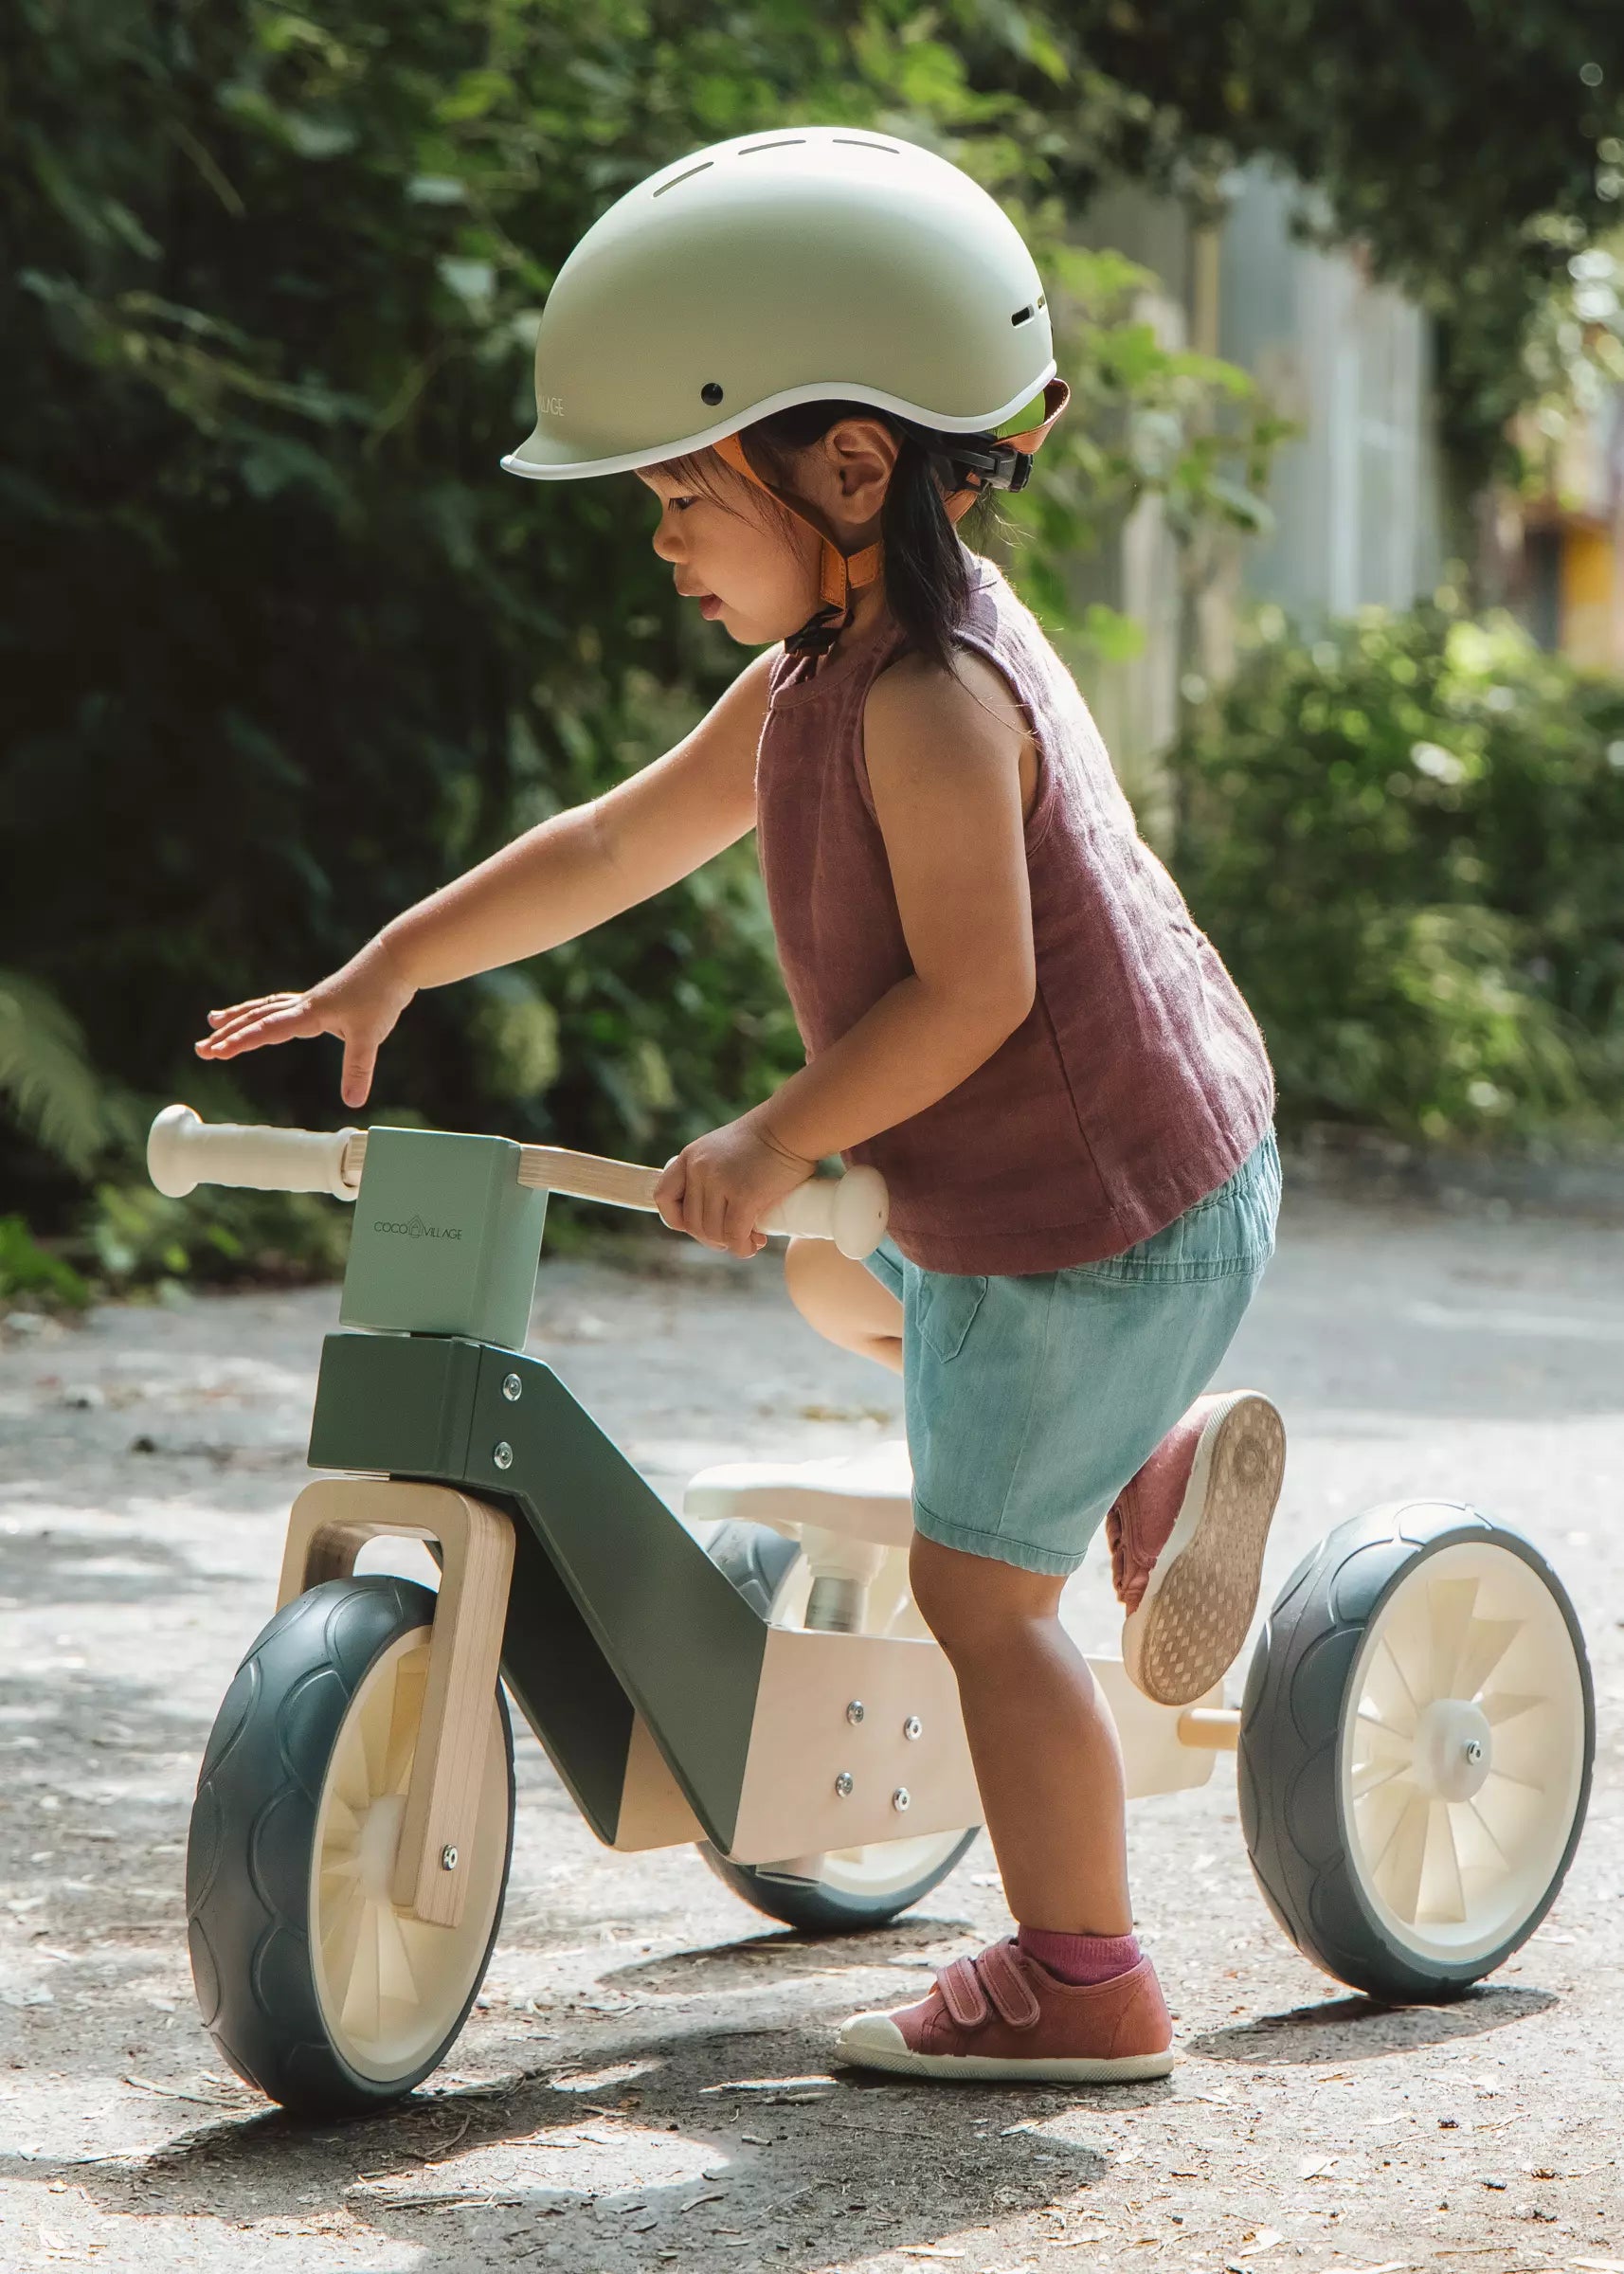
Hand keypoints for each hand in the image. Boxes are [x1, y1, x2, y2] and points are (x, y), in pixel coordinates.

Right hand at [195, 936, 416, 1108]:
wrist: (395, 962)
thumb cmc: (381, 995)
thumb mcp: (370, 1036)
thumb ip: (358, 1069)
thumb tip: (352, 1102)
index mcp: (309, 1013)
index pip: (266, 1029)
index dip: (239, 1042)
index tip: (215, 1052)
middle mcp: (304, 1005)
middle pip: (257, 1018)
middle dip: (228, 1033)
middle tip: (201, 1047)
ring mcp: (311, 1000)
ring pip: (265, 1008)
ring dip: (239, 1016)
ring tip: (213, 1019)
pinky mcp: (321, 999)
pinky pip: (282, 1006)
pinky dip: (265, 1011)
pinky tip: (265, 1016)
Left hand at [653, 1110, 814, 1258]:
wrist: (792, 1126)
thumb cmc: (767, 1140)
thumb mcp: (723, 1150)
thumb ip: (711, 1172)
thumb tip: (712, 1213)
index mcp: (690, 1157)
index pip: (663, 1197)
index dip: (677, 1219)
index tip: (698, 1225)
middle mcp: (698, 1169)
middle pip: (692, 1223)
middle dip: (712, 1238)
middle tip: (734, 1237)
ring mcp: (720, 1182)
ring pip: (713, 1232)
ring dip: (731, 1243)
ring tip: (751, 1239)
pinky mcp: (744, 1195)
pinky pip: (734, 1235)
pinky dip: (743, 1247)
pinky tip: (755, 1244)